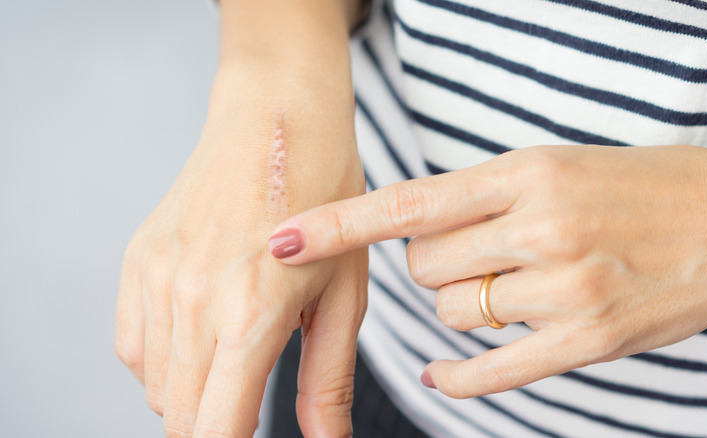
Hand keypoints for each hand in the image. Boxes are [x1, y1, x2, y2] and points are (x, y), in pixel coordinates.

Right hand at [115, 62, 366, 435]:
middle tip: (249, 405)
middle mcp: (192, 303)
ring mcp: (157, 280)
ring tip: (234, 358)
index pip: (214, 431)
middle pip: (179, 419)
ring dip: (191, 396)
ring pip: (155, 388)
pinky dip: (162, 362)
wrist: (278, 118)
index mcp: (251, 315)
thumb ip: (329, 381)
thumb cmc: (327, 199)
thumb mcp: (344, 295)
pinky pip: (133, 347)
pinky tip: (201, 333)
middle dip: (215, 428)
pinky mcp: (138, 261)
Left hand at [268, 144, 706, 398]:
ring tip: (512, 288)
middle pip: (423, 269)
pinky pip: (493, 367)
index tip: (282, 238)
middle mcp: (540, 227)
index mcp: (527, 172)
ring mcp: (565, 288)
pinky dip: (459, 374)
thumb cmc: (646, 186)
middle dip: (431, 268)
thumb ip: (485, 196)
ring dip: (462, 307)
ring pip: (454, 314)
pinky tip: (445, 372)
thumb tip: (413, 232)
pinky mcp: (588, 341)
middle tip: (472, 257)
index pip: (408, 203)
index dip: (337, 224)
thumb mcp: (559, 164)